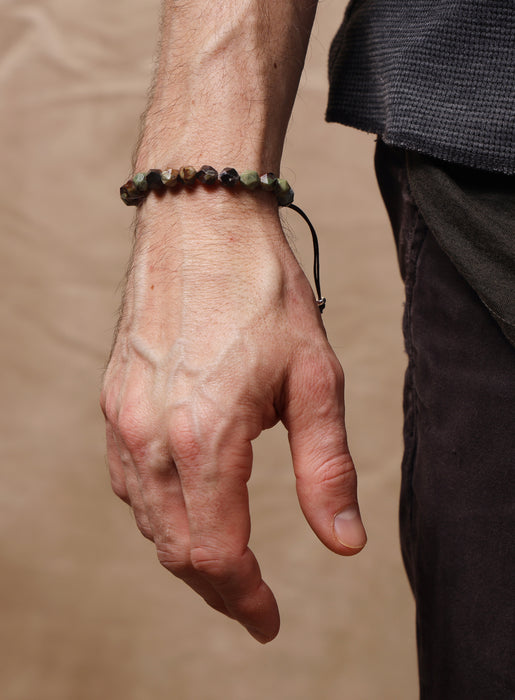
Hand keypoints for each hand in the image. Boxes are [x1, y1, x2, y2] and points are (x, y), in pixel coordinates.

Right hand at [101, 191, 365, 642]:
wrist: (200, 225)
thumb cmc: (263, 293)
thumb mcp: (315, 379)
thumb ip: (327, 469)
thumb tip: (344, 542)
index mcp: (206, 435)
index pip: (216, 553)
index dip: (244, 598)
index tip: (269, 618)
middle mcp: (151, 436)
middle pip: (176, 548)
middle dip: (218, 584)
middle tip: (254, 598)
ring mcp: (123, 418)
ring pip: (148, 521)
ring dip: (187, 551)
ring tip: (227, 558)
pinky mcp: (113, 402)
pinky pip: (128, 482)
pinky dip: (160, 512)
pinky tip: (187, 504)